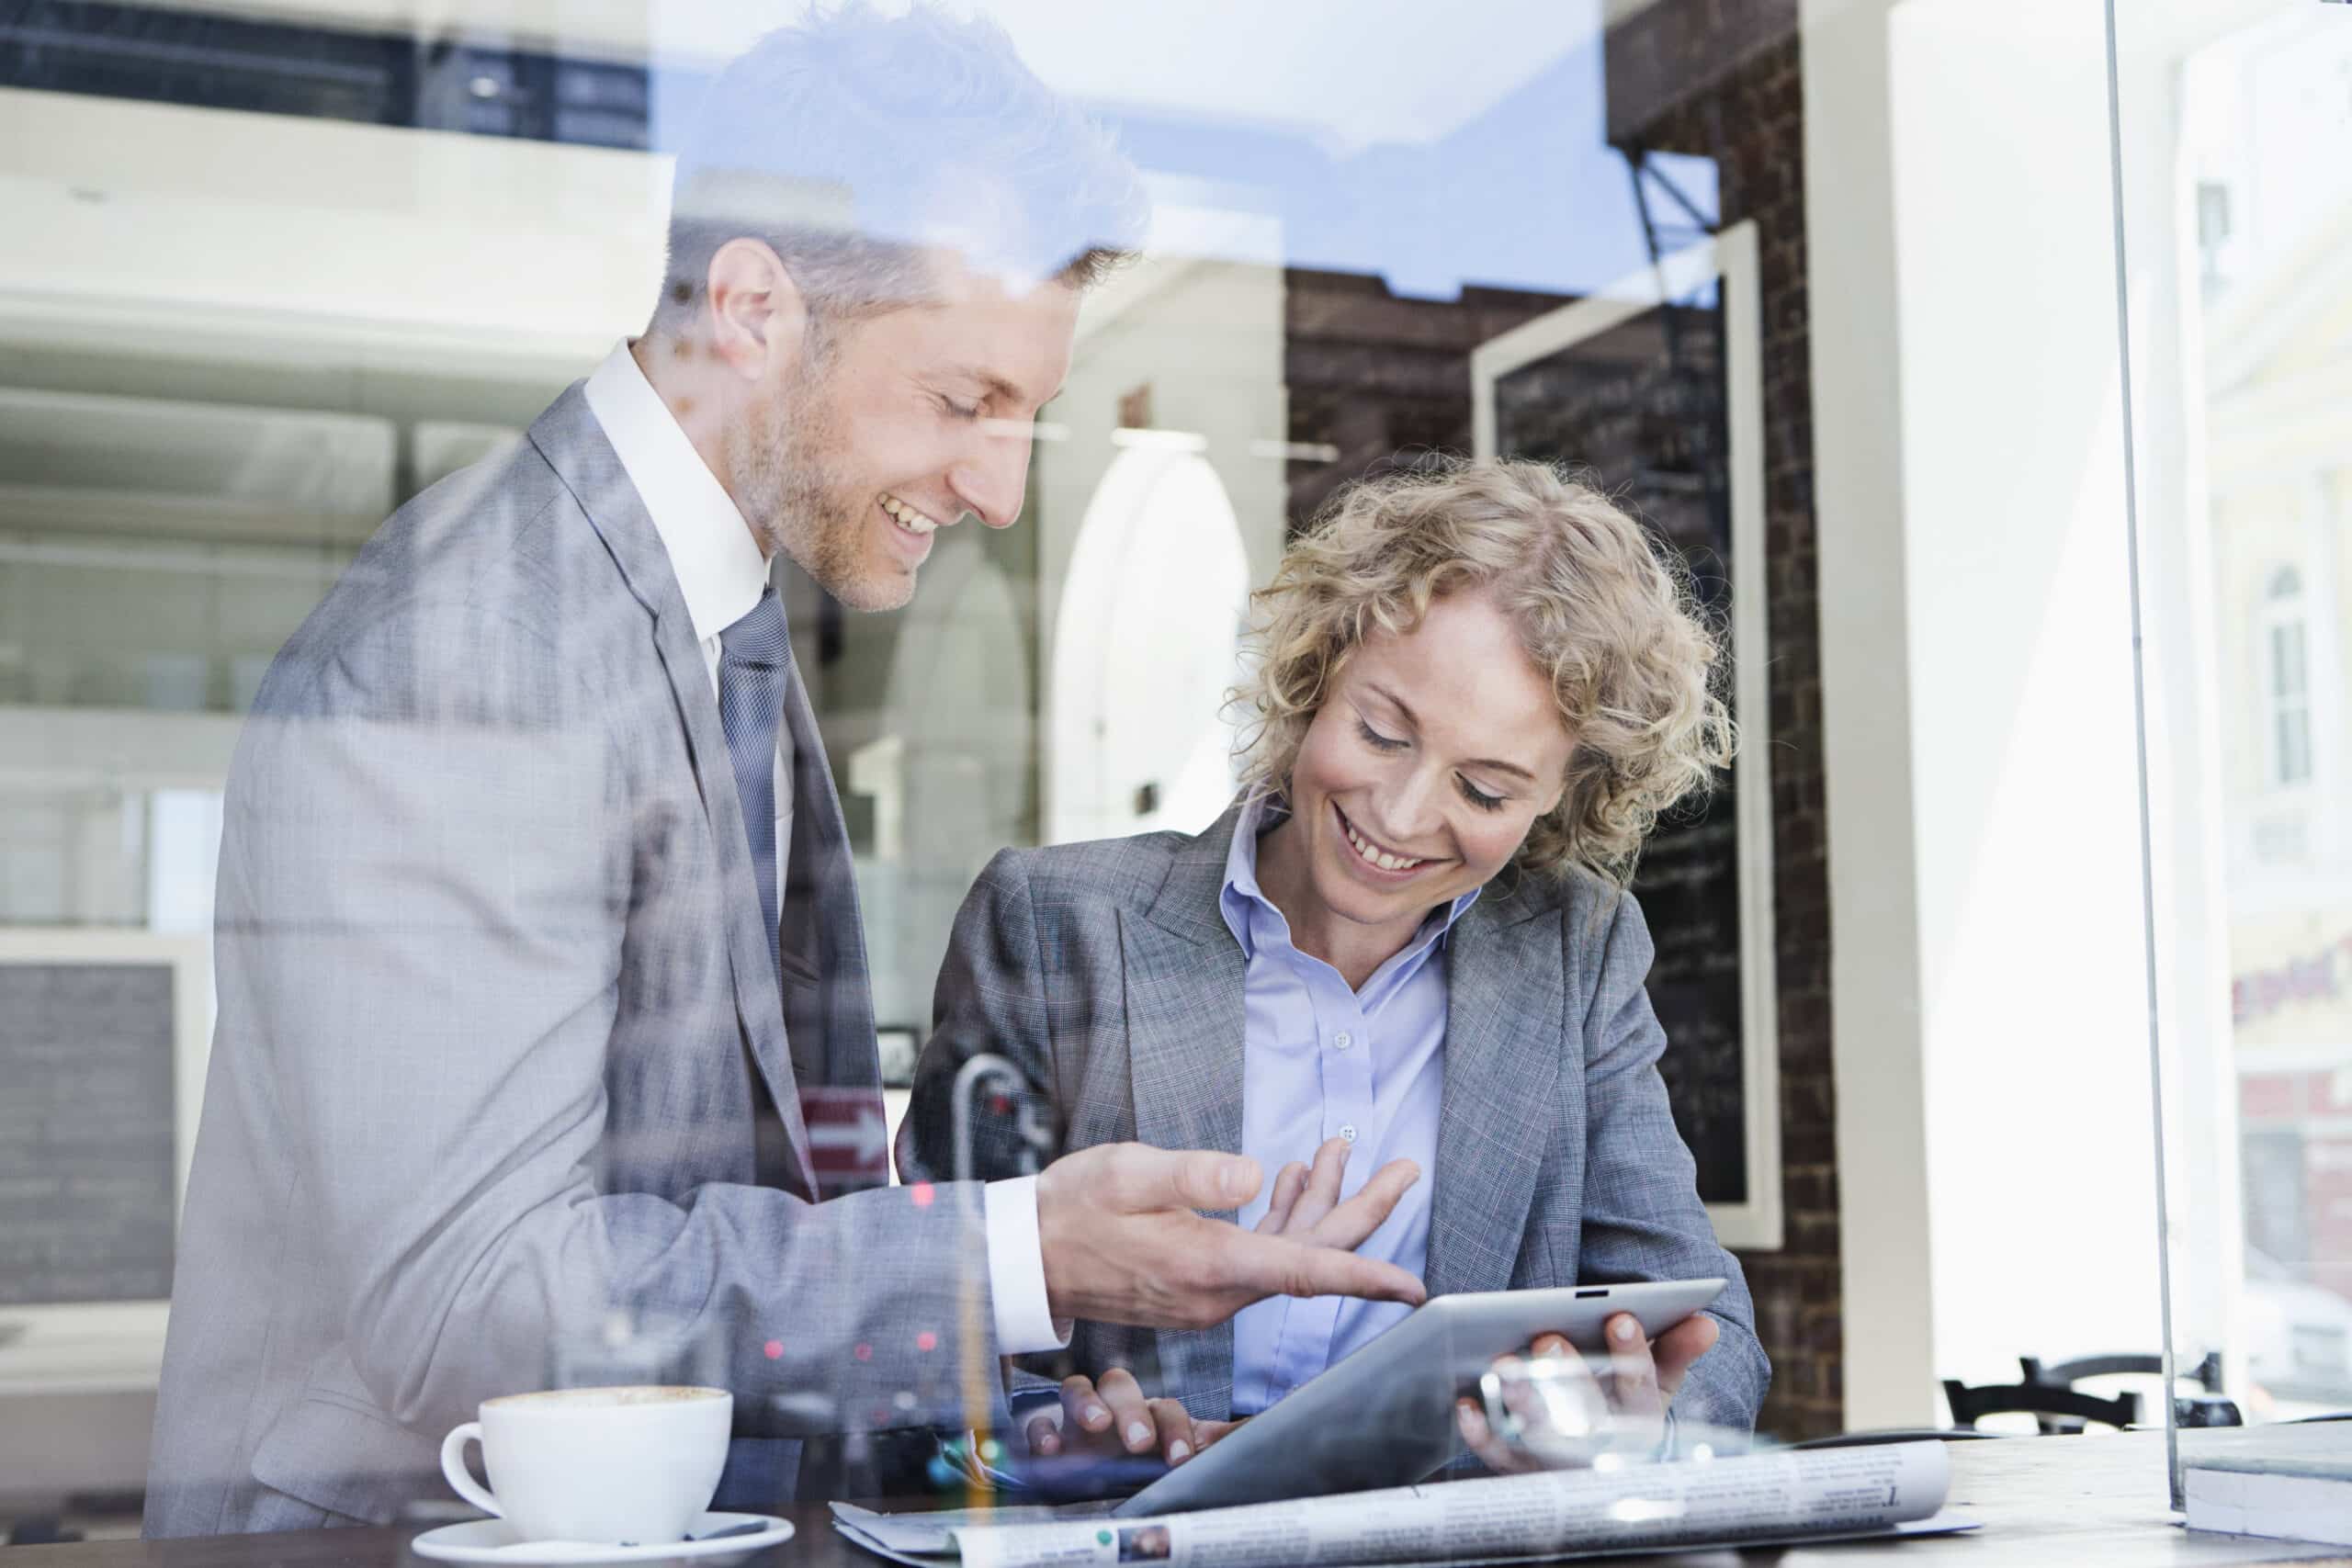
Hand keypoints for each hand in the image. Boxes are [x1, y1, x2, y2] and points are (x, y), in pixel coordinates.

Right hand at [1024, 1369, 1245, 1465]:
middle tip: (1138, 1439)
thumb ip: (1218, 1443)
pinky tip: (1050, 1446)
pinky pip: (1039, 1420)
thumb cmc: (1148, 1463)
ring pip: (1079, 1390)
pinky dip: (1041, 1429)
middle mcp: (1115, 1407)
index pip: (1164, 1406)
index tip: (1178, 1457)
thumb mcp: (1184, 1457)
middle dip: (1130, 1409)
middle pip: (1120, 1385)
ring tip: (1095, 1424)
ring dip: (1086, 1404)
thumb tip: (1261, 1431)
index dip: (1172, 1428)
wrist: (1105, 1486)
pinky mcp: (1051, 1435)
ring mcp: (1080, 1418)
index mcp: (1151, 1412)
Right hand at [1034, 1141, 1424, 1330]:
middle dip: (1363, 1210)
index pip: (1304, 1272)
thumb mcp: (1127, 1173)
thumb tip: (1252, 1175)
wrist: (1025, 1256)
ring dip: (1319, 1201)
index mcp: (1208, 1264)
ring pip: (1287, 1251)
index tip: (1412, 1288)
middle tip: (1404, 1168)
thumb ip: (1193, 1174)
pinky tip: (1288, 1178)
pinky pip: (1259, 1254)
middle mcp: (1218, 1289)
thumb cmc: (1070, 1209)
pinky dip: (1282, 1215)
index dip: (1364, 1277)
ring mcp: (1209, 1291)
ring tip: (1342, 1150)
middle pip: (1312, 1255)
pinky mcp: (1198, 1282)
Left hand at [1453, 1311, 1718, 1472]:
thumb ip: (1677, 1349)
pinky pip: (1499, 1458)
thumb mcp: (1658, 1381)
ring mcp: (1560, 1465)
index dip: (1633, 1354)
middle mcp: (1603, 1448)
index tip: (1619, 1316)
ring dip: (1523, 1402)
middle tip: (1548, 1337)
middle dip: (1570, 1376)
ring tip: (1504, 1367)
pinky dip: (1482, 1433)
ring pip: (1542, 1438)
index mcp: (1640, 1421)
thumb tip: (1706, 1322)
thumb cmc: (1625, 1405)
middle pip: (1589, 1417)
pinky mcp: (1522, 1473)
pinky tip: (1466, 1404)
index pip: (1642, 1389)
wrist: (1602, 1466)